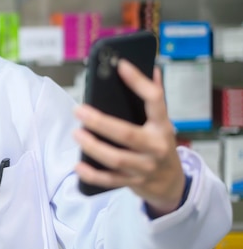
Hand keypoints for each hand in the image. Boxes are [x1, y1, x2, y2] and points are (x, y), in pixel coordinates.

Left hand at [73, 58, 185, 216]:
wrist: (172, 183)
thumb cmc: (160, 144)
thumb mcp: (162, 123)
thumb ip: (155, 100)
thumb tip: (153, 69)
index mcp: (163, 126)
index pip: (155, 100)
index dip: (139, 82)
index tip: (120, 65)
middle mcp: (156, 147)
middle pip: (127, 134)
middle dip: (100, 122)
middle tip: (78, 110)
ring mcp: (145, 167)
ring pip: (117, 159)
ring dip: (93, 147)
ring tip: (76, 133)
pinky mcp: (133, 182)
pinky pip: (110, 181)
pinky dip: (93, 175)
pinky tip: (78, 165)